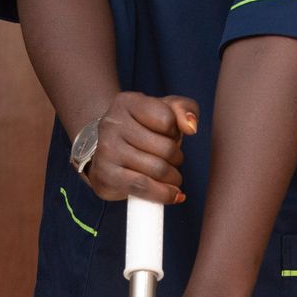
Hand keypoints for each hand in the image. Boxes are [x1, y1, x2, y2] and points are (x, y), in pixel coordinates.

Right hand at [79, 93, 198, 204]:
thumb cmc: (141, 129)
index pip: (167, 119)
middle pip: (166, 148)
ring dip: (173, 177)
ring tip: (171, 176)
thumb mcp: (164, 110)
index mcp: (126, 102)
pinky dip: (164, 194)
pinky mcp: (105, 175)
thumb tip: (191, 127)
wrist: (105, 150)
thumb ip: (184, 109)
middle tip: (172, 160)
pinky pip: (143, 187)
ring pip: (157, 170)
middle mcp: (112, 123)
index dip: (175, 132)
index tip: (169, 135)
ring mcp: (106, 150)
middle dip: (177, 158)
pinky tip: (173, 194)